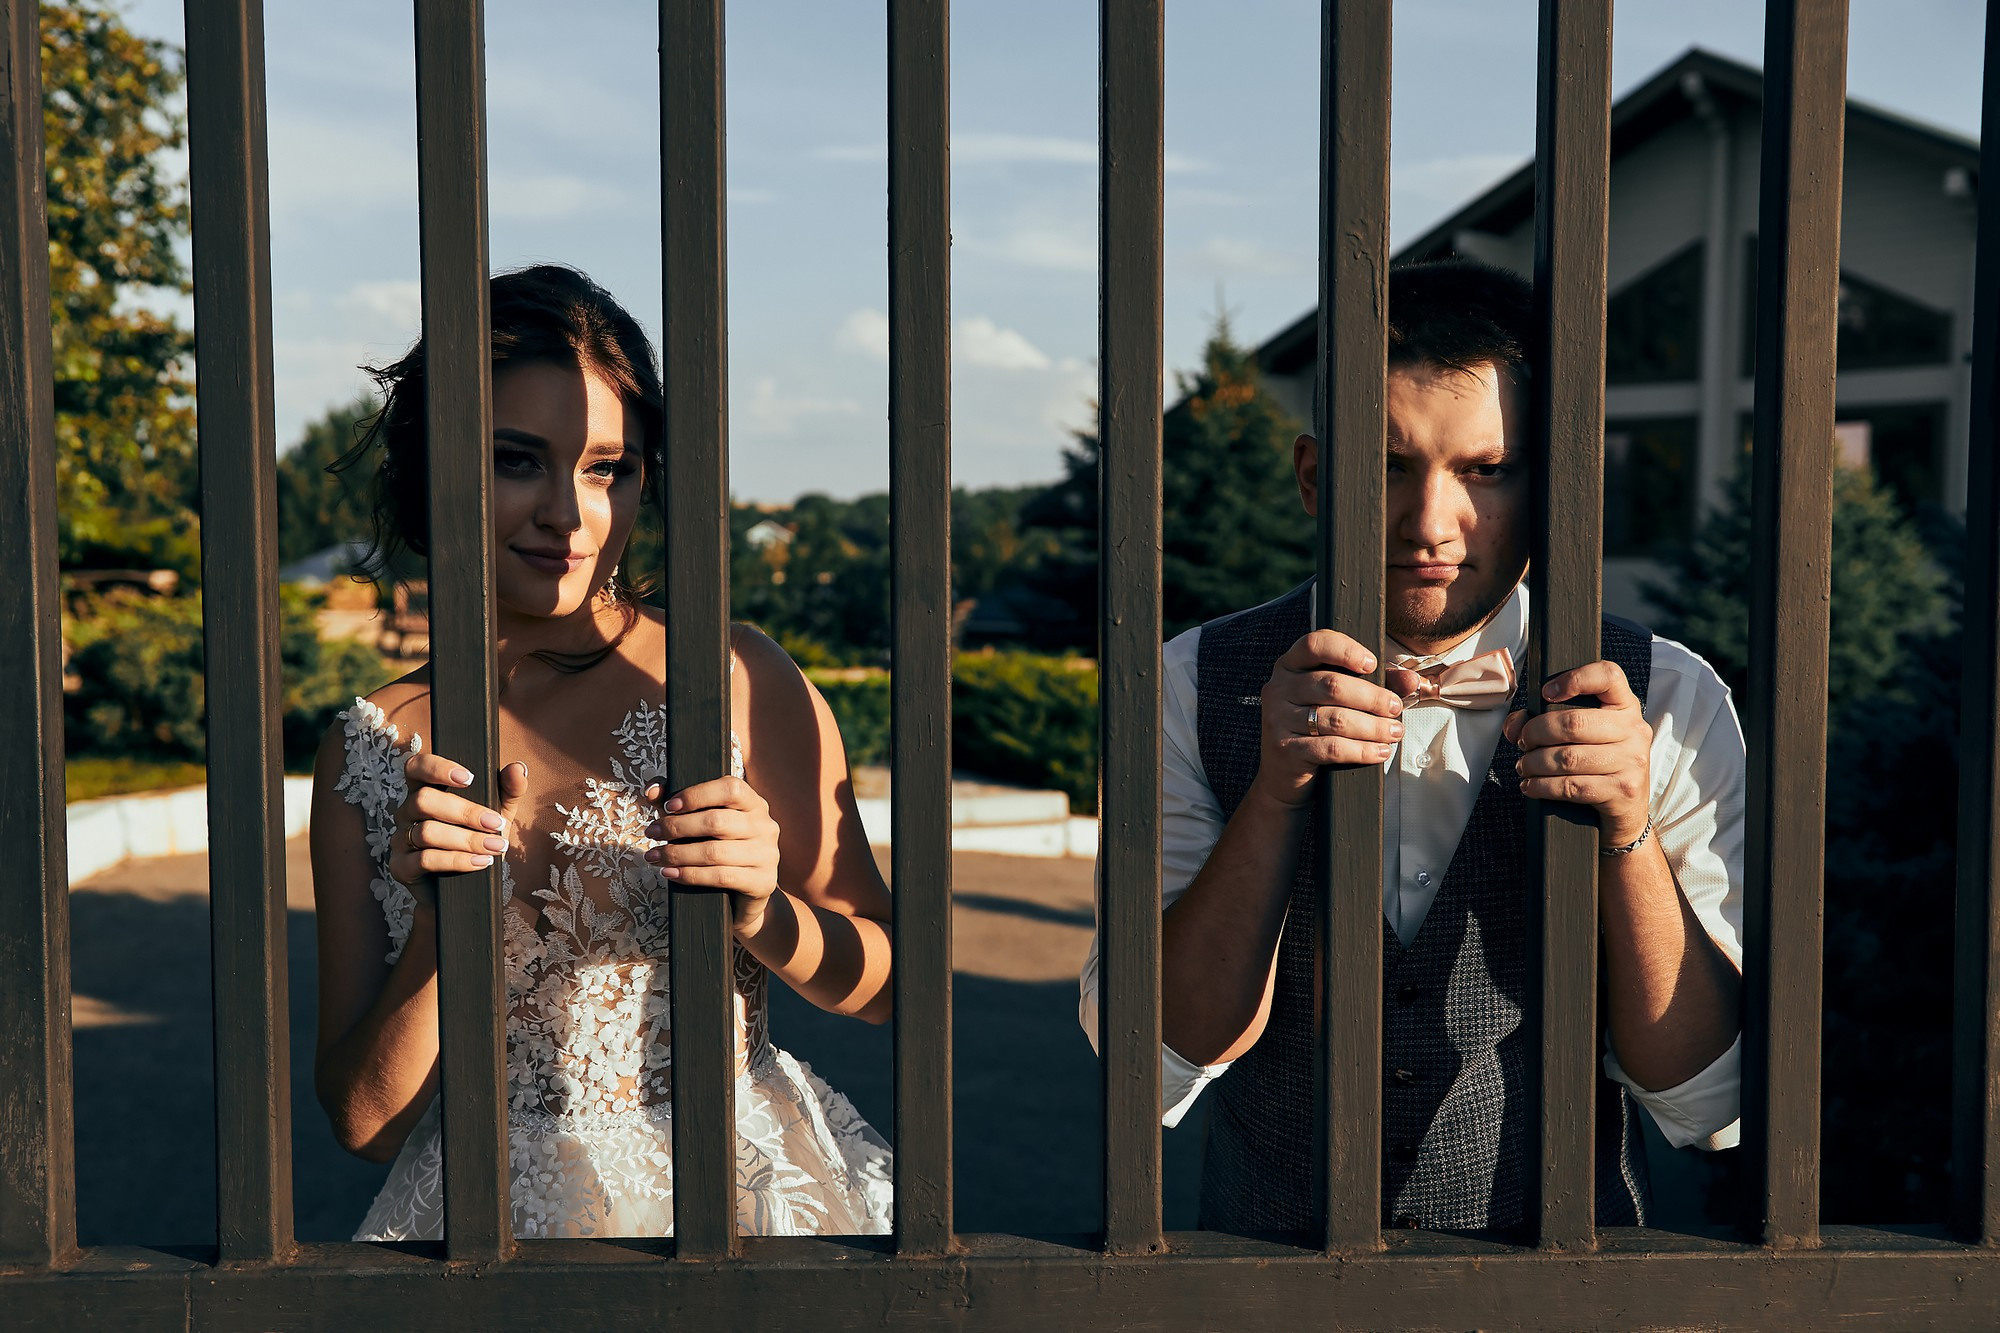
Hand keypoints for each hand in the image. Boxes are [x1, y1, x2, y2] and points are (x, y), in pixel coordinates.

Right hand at [390, 753, 529, 896]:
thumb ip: (509, 790)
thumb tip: (518, 768)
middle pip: (424, 800)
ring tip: (496, 846)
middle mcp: (407, 812)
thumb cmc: (477, 841)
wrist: (465, 887)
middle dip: (465, 812)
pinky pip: (425, 860)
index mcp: (425, 790)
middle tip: (496, 823)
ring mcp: (401, 839)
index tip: (469, 778)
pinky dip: (457, 860)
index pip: (417, 767)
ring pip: (427, 832)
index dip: (437, 768)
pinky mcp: (401, 867)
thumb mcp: (499, 813)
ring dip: (467, 840)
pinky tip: (481, 862)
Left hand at [643, 775, 781, 934]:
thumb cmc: (719, 852)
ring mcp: (767, 855)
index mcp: (754, 804)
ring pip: (714, 852)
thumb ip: (679, 804)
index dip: (697, 795)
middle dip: (677, 827)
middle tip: (652, 833)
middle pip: (717, 821)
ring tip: (654, 856)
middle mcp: (765, 826)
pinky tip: (670, 873)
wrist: (743, 898)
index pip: (730, 788)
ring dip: (677, 854)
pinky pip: (721, 877)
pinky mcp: (762, 882)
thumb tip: (652, 792)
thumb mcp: (702, 824)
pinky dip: (690, 875)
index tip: (669, 806)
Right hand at [1249, 629, 1405, 808]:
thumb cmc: (1317, 727)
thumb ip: (1376, 683)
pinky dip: (1362, 750)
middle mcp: (1279, 687)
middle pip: (1332, 685)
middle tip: (1395, 708)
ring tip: (1395, 733)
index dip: (1346, 650)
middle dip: (1372, 697)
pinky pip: (1332, 747)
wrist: (1285, 774)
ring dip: (1373, 727)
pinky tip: (1379, 751)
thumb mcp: (1342, 699)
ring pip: (1335, 719)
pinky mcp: (1285, 749)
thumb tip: (1411, 680)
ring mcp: (1278, 718)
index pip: (1314, 644)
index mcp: (1291, 665)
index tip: (1372, 665)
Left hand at [1502, 660, 1651, 845]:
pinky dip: (1542, 786)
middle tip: (1522, 743)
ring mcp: (1632, 761)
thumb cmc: (1598, 764)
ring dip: (1534, 763)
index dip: (1575, 678)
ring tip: (1524, 766)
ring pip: (1568, 758)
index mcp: (1625, 706)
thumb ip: (1546, 720)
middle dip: (1536, 733)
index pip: (1609, 675)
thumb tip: (1515, 725)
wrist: (1627, 810)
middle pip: (1574, 722)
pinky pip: (1572, 786)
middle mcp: (1633, 730)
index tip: (1546, 693)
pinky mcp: (1623, 790)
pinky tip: (1530, 786)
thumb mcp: (1583, 735)